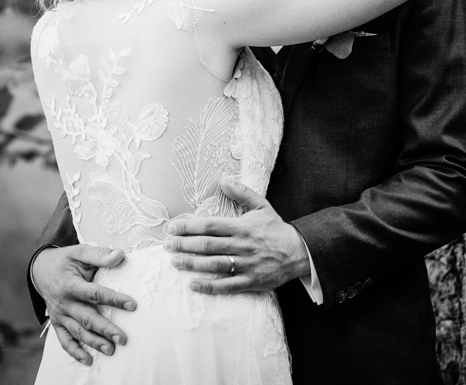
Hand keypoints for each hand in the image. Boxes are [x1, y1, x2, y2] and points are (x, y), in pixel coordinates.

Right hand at [32, 244, 135, 365]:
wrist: (41, 270)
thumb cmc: (65, 260)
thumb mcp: (80, 252)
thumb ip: (99, 255)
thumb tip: (120, 256)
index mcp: (70, 284)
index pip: (94, 293)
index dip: (114, 299)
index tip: (132, 305)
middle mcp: (64, 302)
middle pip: (86, 318)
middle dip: (105, 329)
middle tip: (123, 338)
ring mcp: (60, 315)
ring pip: (77, 332)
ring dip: (94, 342)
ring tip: (111, 350)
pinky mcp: (57, 323)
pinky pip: (65, 341)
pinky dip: (75, 352)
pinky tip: (88, 360)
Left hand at [163, 177, 308, 294]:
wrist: (298, 252)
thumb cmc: (276, 228)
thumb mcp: (261, 205)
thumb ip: (241, 192)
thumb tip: (223, 178)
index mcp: (241, 226)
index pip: (210, 225)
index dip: (189, 226)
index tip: (172, 227)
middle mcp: (241, 246)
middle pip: (207, 245)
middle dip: (184, 245)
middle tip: (167, 245)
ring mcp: (245, 265)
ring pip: (214, 265)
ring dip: (192, 264)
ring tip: (175, 262)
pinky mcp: (250, 281)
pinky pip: (226, 285)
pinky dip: (209, 286)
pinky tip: (193, 285)